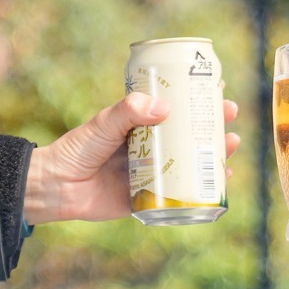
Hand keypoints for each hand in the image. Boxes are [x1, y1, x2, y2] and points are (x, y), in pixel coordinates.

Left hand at [23, 94, 241, 223]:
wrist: (57, 187)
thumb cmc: (76, 149)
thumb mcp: (103, 123)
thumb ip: (129, 113)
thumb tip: (164, 108)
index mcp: (139, 125)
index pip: (173, 108)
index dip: (196, 100)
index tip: (217, 90)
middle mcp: (149, 147)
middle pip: (188, 135)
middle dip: (212, 126)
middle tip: (230, 118)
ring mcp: (150, 172)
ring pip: (189, 163)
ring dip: (213, 156)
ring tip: (231, 147)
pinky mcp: (147, 198)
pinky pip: (179, 194)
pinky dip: (200, 190)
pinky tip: (218, 184)